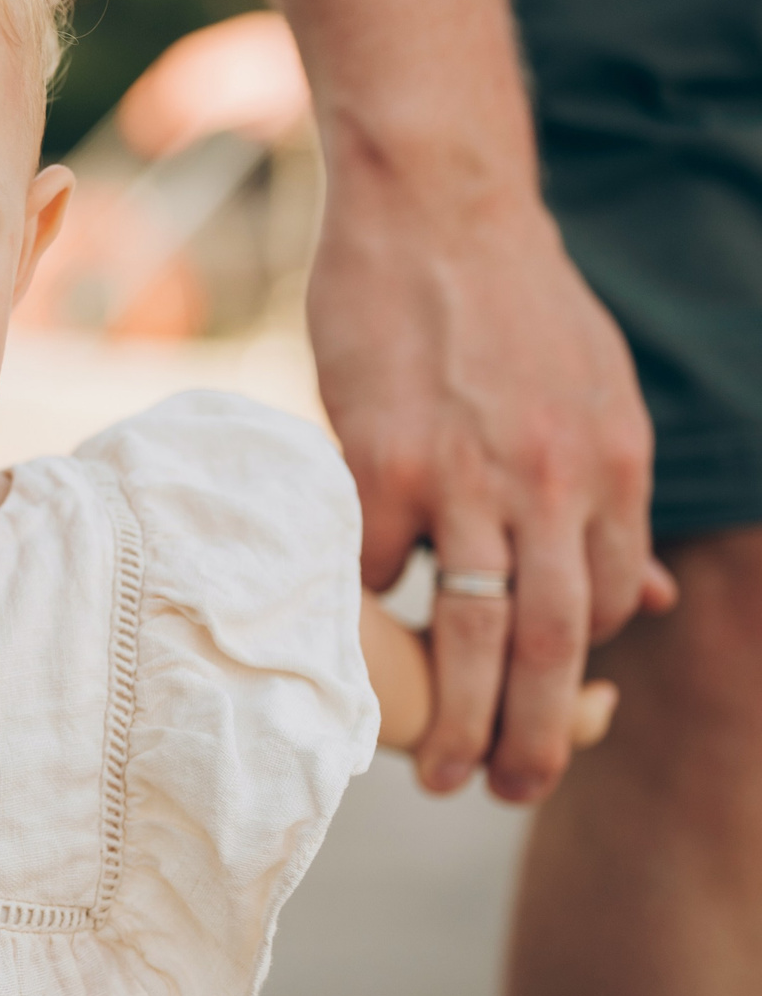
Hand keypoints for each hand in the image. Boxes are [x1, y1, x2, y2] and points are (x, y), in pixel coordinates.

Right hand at [314, 198, 672, 802]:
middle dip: (535, 739)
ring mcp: (463, 475)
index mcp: (613, 467)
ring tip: (440, 773)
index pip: (602, 607)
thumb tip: (643, 600)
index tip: (540, 723)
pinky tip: (351, 619)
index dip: (571, 680)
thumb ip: (614, 499)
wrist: (434, 203)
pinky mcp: (378, 460)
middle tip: (509, 793)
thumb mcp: (598, 395)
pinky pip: (372, 565)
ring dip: (456, 717)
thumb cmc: (509, 297)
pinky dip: (364, 604)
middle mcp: (551, 482)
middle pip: (550, 645)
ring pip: (468, 631)